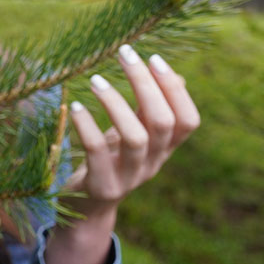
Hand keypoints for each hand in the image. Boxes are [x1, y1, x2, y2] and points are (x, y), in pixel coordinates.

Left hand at [65, 44, 199, 218]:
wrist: (84, 209)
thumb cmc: (109, 161)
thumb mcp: (132, 133)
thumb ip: (149, 109)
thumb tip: (173, 74)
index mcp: (164, 150)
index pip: (188, 120)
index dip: (175, 89)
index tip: (154, 58)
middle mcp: (153, 164)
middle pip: (164, 123)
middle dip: (146, 84)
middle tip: (124, 54)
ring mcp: (128, 178)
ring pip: (135, 138)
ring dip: (116, 103)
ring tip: (95, 79)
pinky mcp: (101, 187)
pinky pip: (97, 152)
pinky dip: (86, 125)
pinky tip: (75, 106)